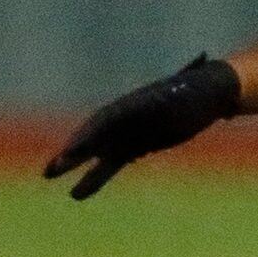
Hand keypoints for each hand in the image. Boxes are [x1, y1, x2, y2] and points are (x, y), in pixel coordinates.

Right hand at [42, 55, 241, 198]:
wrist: (206, 96)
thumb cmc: (198, 89)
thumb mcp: (189, 89)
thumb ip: (184, 82)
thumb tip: (196, 63)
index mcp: (132, 105)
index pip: (104, 123)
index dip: (87, 138)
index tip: (70, 153)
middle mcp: (124, 118)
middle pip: (94, 138)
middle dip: (73, 154)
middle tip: (51, 170)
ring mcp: (127, 132)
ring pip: (98, 154)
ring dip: (78, 170)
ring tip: (60, 187)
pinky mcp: (134, 146)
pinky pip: (110, 163)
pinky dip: (95, 178)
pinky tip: (77, 194)